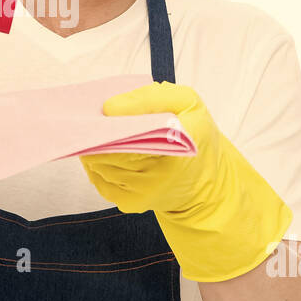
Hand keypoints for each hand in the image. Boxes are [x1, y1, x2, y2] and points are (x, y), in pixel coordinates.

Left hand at [79, 81, 292, 281]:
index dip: (113, 120)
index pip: (131, 132)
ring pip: (100, 165)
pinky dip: (96, 165)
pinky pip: (100, 180)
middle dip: (97, 134)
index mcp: (179, 144)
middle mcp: (160, 174)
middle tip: (94, 119)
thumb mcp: (186, 102)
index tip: (107, 109)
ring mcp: (144, 192)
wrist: (207, 181)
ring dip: (94, 148)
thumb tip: (110, 108)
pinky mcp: (132, 203)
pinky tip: (103, 152)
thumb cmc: (195, 134)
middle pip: (109, 150)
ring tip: (99, 134)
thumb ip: (151, 97)